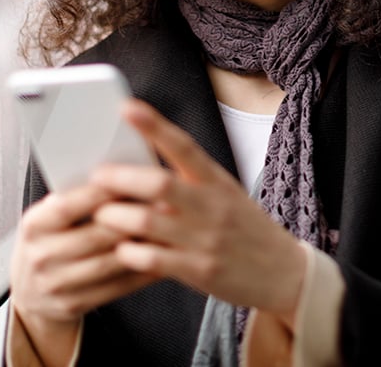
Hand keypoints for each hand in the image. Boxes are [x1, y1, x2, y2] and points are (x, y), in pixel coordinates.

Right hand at [9, 183, 156, 362]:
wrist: (31, 291)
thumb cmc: (47, 242)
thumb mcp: (48, 217)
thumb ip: (74, 198)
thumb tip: (117, 174)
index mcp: (33, 226)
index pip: (68, 206)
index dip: (101, 193)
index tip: (132, 178)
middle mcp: (40, 256)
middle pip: (95, 236)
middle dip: (133, 219)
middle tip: (164, 204)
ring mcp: (56, 284)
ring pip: (109, 263)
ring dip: (143, 246)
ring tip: (169, 229)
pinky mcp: (74, 304)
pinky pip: (116, 287)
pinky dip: (142, 272)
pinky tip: (161, 258)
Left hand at [91, 99, 307, 326]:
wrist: (285, 272)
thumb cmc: (246, 230)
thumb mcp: (226, 196)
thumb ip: (191, 182)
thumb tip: (141, 167)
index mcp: (217, 181)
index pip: (183, 146)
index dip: (154, 125)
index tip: (127, 107)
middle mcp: (212, 206)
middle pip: (158, 183)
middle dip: (119, 178)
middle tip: (96, 176)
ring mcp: (206, 239)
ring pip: (146, 221)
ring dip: (114, 217)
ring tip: (100, 215)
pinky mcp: (200, 271)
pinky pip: (152, 260)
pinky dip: (129, 253)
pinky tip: (122, 250)